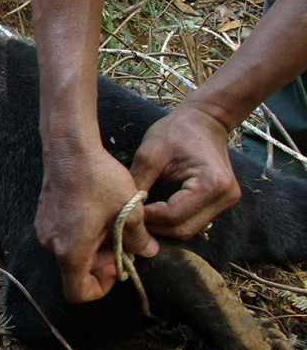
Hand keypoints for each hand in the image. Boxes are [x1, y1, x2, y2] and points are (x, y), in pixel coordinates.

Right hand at [35, 143, 159, 302]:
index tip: (115, 268)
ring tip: (112, 223)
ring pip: (71, 253)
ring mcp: (45, 231)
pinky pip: (64, 237)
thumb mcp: (129, 210)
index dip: (100, 289)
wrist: (70, 149)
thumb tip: (148, 251)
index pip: (78, 293)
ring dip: (93, 246)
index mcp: (71, 250)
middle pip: (77, 271)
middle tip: (123, 241)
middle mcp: (52, 245)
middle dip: (102, 262)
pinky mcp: (44, 217)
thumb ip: (139, 238)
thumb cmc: (98, 179)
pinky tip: (97, 212)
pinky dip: (82, 234)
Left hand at [130, 107, 240, 238]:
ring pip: (187, 230)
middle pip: (182, 230)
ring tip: (140, 216)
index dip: (146, 218)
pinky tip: (154, 212)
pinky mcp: (221, 202)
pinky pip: (192, 221)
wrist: (204, 120)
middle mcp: (225, 197)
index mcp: (211, 183)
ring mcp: (227, 201)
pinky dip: (172, 221)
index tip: (125, 211)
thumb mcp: (150, 154)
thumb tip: (122, 210)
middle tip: (129, 218)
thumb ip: (138, 183)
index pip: (172, 216)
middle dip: (154, 227)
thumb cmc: (176, 131)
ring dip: (162, 227)